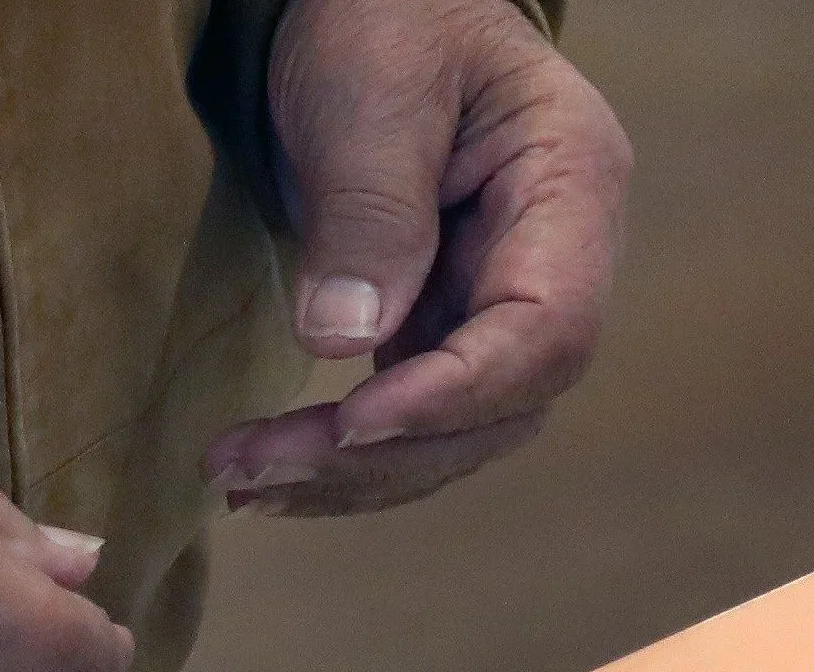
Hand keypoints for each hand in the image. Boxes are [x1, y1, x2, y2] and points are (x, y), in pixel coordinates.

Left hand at [205, 0, 630, 516]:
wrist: (373, 1)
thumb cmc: (387, 13)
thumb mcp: (372, 87)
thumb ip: (370, 207)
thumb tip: (346, 343)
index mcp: (573, 187)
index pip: (545, 329)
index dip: (454, 393)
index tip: (352, 424)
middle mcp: (560, 262)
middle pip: (504, 402)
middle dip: (383, 453)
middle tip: (254, 470)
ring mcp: (504, 301)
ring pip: (459, 431)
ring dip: (353, 474)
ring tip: (240, 481)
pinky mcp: (447, 325)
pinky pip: (414, 415)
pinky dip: (345, 455)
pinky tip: (267, 472)